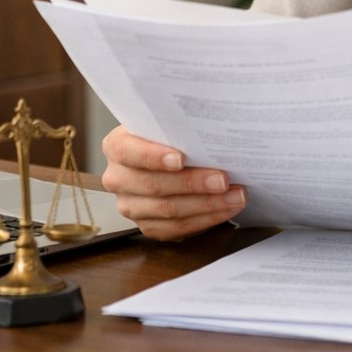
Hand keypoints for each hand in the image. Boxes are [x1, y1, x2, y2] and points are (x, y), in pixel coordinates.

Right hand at [100, 125, 246, 239]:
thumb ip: (178, 124)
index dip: (153, 156)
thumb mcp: (168, 123)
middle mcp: (117, 178)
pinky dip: (206, 219)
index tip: (181, 159)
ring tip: (235, 196)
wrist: (169, 155)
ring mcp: (130, 205)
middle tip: (224, 179)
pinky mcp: (147, 225)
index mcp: (116, 146)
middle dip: (193, 183)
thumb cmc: (171, 136)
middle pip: (153, 185)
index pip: (128, 151)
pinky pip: (176, 228)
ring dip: (207, 204)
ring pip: (167, 210)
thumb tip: (211, 123)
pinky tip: (226, 208)